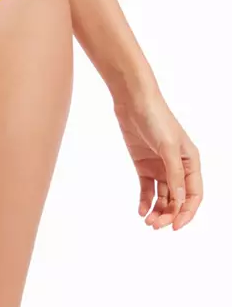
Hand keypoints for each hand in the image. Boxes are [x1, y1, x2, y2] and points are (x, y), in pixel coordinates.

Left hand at [112, 84, 202, 229]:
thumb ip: (175, 174)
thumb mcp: (169, 147)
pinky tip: (141, 211)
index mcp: (191, 162)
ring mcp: (160, 167)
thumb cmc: (156, 118)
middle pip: (177, 199)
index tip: (176, 226)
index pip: (194, 195)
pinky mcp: (144, 165)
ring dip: (157, 211)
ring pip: (163, 197)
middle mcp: (177, 167)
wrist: (133, 100)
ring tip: (148, 222)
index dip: (187, 212)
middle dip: (169, 214)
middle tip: (156, 225)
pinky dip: (145, 201)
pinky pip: (147, 189)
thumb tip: (180, 201)